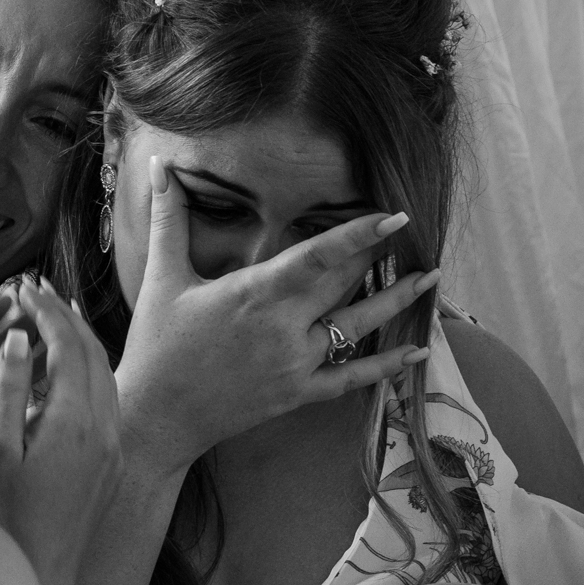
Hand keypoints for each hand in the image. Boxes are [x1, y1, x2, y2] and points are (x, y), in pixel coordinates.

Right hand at [0, 283, 121, 584]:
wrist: (40, 578)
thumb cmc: (4, 521)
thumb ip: (7, 390)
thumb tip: (17, 337)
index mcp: (73, 422)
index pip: (67, 344)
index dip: (45, 311)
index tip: (22, 288)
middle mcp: (105, 430)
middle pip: (95, 352)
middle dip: (66, 317)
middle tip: (37, 292)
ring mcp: (113, 449)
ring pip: (107, 375)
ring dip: (81, 342)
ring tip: (51, 320)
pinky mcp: (112, 466)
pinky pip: (108, 401)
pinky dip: (89, 373)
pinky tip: (65, 373)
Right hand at [119, 155, 439, 471]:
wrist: (154, 418)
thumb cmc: (155, 345)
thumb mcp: (161, 277)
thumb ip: (167, 218)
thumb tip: (157, 166)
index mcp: (253, 293)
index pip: (316, 257)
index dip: (358, 235)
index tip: (395, 216)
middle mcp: (282, 328)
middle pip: (343, 284)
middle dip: (377, 256)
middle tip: (413, 232)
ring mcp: (294, 364)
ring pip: (356, 327)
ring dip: (396, 301)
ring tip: (429, 278)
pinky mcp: (297, 395)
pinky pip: (351, 379)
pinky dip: (387, 367)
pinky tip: (418, 352)